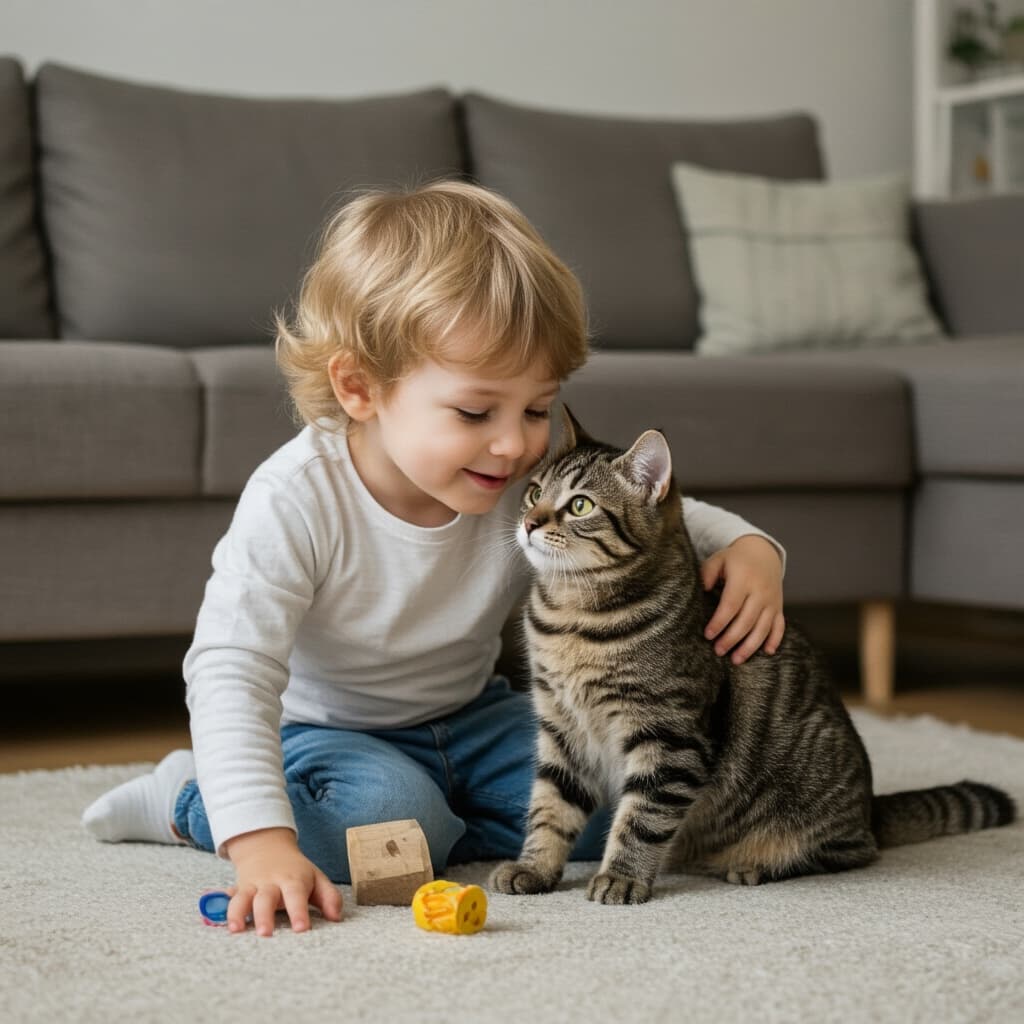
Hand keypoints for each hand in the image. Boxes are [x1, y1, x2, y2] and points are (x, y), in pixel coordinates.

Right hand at [224, 827, 342, 935]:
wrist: (268, 847)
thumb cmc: (297, 871)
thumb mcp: (316, 878)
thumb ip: (329, 897)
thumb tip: (337, 918)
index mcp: (293, 880)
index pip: (296, 895)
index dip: (298, 912)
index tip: (301, 929)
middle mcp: (272, 883)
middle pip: (267, 898)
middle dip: (265, 916)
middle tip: (266, 934)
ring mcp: (253, 886)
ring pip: (244, 899)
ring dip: (239, 913)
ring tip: (237, 929)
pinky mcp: (239, 891)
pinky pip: (230, 900)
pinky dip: (225, 909)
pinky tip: (223, 923)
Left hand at [700, 535, 784, 664]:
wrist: (763, 552)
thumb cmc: (735, 559)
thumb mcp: (719, 559)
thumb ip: (708, 573)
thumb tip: (703, 589)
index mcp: (744, 579)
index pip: (730, 605)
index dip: (719, 622)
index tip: (708, 635)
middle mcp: (760, 591)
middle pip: (747, 620)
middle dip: (732, 639)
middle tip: (718, 651)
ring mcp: (772, 601)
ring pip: (763, 627)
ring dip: (750, 646)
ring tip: (736, 660)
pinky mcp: (779, 607)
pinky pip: (780, 626)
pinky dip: (775, 640)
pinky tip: (767, 652)